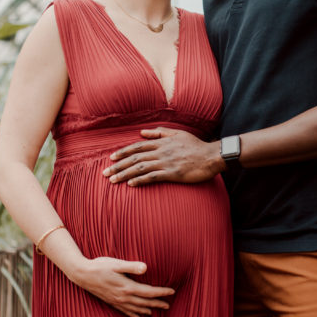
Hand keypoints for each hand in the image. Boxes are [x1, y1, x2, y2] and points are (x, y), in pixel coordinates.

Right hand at [69, 257, 173, 316]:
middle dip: (157, 303)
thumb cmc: (99, 266)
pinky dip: (133, 315)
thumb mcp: (116, 264)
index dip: (161, 292)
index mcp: (127, 287)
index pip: (149, 292)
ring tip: (155, 311)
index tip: (172, 291)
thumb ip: (132, 266)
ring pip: (136, 308)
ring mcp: (116, 301)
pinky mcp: (111, 302)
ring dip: (147, 310)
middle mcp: (123, 296)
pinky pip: (125, 311)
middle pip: (145, 302)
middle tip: (168, 305)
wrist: (82, 274)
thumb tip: (146, 268)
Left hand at [103, 128, 222, 185]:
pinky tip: (131, 184)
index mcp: (161, 142)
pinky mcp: (173, 174)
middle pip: (135, 158)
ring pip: (140, 168)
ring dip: (125, 174)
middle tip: (105, 173)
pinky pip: (153, 177)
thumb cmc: (195, 146)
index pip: (137, 146)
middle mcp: (161, 151)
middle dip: (118, 166)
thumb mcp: (177, 134)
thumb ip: (159, 132)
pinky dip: (141, 180)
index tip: (111, 158)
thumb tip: (141, 132)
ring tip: (113, 180)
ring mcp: (166, 163)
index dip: (123, 152)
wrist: (211, 156)